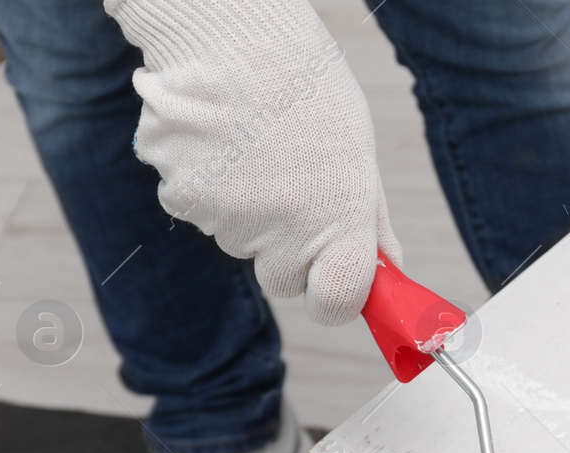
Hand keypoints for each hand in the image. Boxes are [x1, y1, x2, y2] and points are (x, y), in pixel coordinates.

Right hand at [104, 0, 400, 324]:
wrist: (231, 31)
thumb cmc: (303, 84)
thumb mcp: (358, 151)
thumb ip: (370, 220)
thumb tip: (388, 270)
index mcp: (339, 218)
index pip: (336, 304)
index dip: (333, 296)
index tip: (333, 282)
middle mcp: (284, 227)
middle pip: (281, 279)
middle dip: (285, 250)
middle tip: (288, 187)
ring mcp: (227, 216)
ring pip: (237, 241)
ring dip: (244, 208)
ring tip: (253, 146)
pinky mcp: (180, 197)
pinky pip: (197, 211)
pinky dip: (206, 185)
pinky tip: (220, 140)